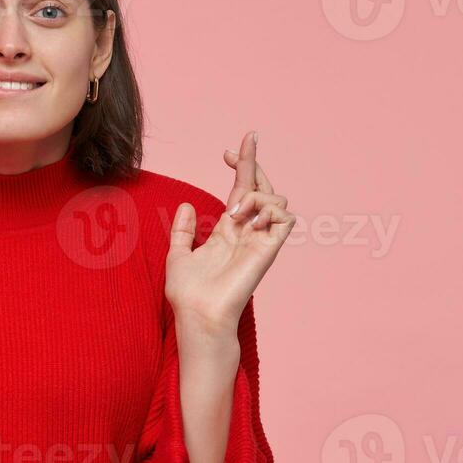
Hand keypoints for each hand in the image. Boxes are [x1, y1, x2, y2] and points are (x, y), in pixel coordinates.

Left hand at [166, 130, 294, 338]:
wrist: (197, 316)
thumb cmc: (188, 294)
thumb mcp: (177, 255)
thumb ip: (183, 232)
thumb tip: (185, 206)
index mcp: (228, 231)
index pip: (241, 190)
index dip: (240, 167)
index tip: (227, 151)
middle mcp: (248, 232)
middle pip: (261, 187)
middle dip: (252, 163)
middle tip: (239, 147)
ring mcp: (260, 240)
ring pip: (276, 198)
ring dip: (256, 194)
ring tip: (234, 212)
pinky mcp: (268, 250)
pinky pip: (285, 218)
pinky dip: (269, 209)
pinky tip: (249, 219)